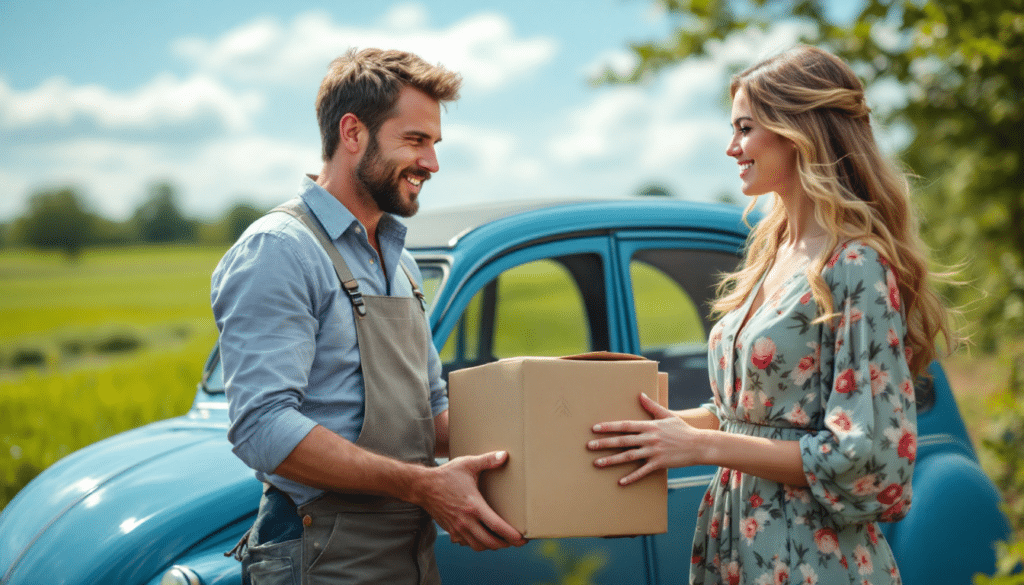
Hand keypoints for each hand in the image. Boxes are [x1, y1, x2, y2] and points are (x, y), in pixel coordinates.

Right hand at [413, 451, 526, 550]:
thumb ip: (487, 460)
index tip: (522, 538)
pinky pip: (468, 544)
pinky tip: (484, 537)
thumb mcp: (467, 464)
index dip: (511, 535)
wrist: (422, 487)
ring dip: (492, 546)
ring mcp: (457, 528)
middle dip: (506, 544)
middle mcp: (465, 521)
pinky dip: (478, 544)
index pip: (496, 526)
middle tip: (516, 541)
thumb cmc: (446, 475)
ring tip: (502, 540)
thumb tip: (504, 455)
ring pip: (478, 546)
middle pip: (489, 542)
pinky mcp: (451, 531)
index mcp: (473, 506)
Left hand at [587, 393, 704, 484]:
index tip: (595, 428)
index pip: (625, 426)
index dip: (609, 427)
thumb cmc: (682, 429)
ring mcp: (653, 452)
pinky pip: (642, 471)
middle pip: (623, 441)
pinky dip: (631, 477)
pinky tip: (620, 481)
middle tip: (589, 446)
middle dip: (604, 443)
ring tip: (597, 463)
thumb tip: (641, 394)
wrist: (699, 445)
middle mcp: (649, 438)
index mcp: (649, 426)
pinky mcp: (659, 464)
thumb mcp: (667, 415)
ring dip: (611, 460)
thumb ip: (652, 407)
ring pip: (628, 456)